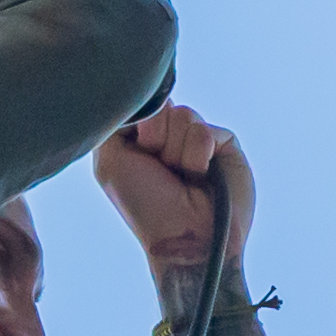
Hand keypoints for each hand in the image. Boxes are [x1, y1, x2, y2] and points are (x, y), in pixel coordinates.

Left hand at [96, 101, 249, 290]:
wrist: (185, 239)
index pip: (140, 104)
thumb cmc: (146, 206)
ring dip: (176, 153)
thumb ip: (116, 121)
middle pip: (162, 105)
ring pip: (184, 115)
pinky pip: (205, 130)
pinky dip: (197, 157)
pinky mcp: (225, 143)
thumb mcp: (110, 161)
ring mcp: (198, 139)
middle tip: (160, 170)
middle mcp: (171, 136)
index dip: (135, 127)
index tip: (137, 156)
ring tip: (182, 179)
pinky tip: (200, 177)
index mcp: (142, 139)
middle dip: (154, 138)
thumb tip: (143, 96)